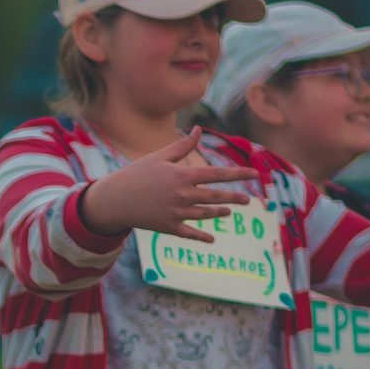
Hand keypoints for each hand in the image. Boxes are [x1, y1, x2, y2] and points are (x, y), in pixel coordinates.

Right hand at [73, 129, 244, 241]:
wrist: (114, 200)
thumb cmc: (136, 174)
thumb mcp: (159, 157)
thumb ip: (182, 146)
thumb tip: (199, 129)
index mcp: (183, 176)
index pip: (217, 174)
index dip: (238, 173)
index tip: (254, 173)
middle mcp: (183, 195)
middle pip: (216, 196)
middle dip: (235, 197)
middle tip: (249, 200)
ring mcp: (177, 213)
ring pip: (206, 214)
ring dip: (220, 212)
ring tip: (229, 211)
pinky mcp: (168, 227)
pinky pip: (190, 234)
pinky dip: (202, 236)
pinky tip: (212, 239)